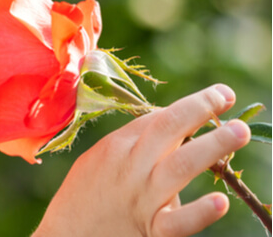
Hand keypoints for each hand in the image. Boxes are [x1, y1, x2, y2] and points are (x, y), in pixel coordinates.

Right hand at [34, 84, 250, 236]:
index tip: (214, 98)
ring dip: (212, 146)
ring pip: (180, 166)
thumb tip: (163, 123)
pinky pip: (177, 222)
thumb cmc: (81, 195)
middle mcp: (130, 167)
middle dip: (199, 108)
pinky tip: (219, 201)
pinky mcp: (149, 231)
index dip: (189, 106)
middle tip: (226, 96)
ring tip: (238, 131)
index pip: (157, 119)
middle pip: (168, 129)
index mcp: (116, 147)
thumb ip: (129, 142)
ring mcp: (141, 199)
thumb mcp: (98, 159)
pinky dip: (199, 212)